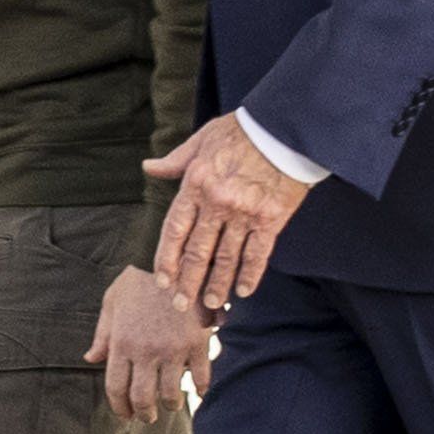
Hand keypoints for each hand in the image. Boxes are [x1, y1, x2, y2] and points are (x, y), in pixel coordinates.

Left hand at [86, 265, 215, 423]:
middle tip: (147, 417)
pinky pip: (200, 377)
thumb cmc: (138, 279)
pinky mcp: (196, 343)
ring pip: (171, 394)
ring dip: (170, 406)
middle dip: (144, 414)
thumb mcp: (113, 301)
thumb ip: (102, 334)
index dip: (119, 408)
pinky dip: (199, 389)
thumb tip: (90, 358)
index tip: (125, 415)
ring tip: (170, 405)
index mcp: (122, 343)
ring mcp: (173, 349)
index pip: (116, 388)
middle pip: (142, 398)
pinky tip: (197, 391)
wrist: (173, 259)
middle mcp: (145, 351)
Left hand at [146, 113, 313, 315]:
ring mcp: (245, 213)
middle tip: (181, 305)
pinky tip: (243, 291)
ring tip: (210, 302)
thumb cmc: (242, 131)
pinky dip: (250, 275)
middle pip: (198, 252)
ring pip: (226, 259)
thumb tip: (149, 167)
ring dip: (217, 284)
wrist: (285, 128)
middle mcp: (217, 203)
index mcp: (197, 184)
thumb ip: (175, 160)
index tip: (163, 281)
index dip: (167, 259)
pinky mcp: (271, 219)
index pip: (175, 230)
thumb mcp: (202, 139)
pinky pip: (257, 254)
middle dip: (187, 282)